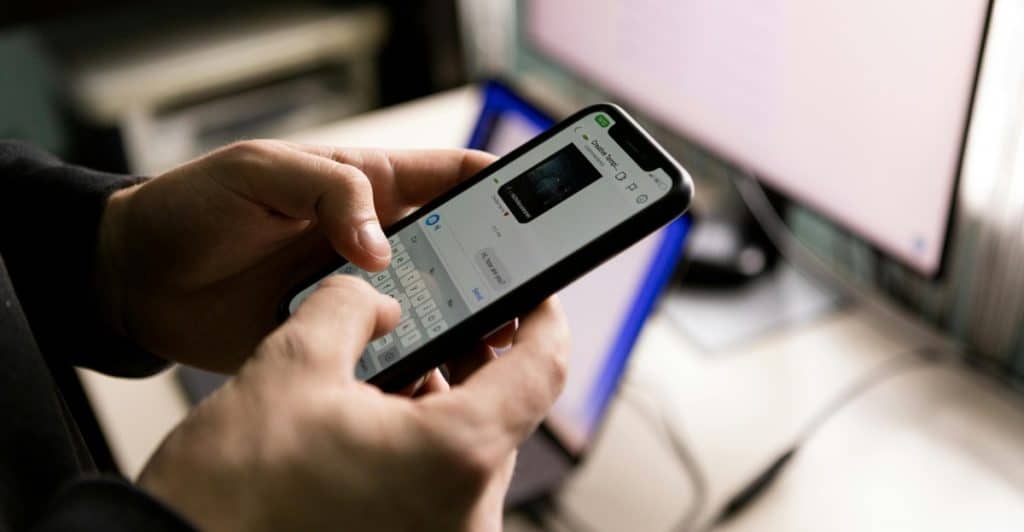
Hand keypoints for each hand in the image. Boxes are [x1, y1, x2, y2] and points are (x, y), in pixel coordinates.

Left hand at [97, 140, 494, 370]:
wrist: (138, 280)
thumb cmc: (195, 207)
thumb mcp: (261, 171)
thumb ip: (330, 191)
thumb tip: (382, 246)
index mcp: (367, 187)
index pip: (453, 177)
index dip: (502, 187)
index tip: (541, 208)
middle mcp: (374, 240)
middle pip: (459, 252)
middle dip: (497, 273)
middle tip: (520, 301)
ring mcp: (358, 292)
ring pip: (431, 308)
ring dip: (460, 326)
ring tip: (484, 349)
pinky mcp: (335, 338)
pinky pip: (388, 352)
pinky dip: (411, 369)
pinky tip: (427, 383)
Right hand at [138, 276, 568, 531]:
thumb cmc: (229, 495)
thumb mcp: (289, 368)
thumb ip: (348, 308)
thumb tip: (373, 298)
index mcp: (456, 456)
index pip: (542, 367)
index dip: (541, 316)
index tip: (530, 289)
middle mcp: (467, 511)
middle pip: (504, 407)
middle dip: (474, 354)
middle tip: (444, 314)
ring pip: (468, 448)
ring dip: (440, 399)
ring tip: (390, 361)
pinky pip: (441, 485)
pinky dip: (420, 444)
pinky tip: (371, 417)